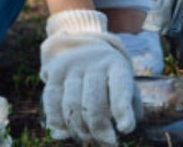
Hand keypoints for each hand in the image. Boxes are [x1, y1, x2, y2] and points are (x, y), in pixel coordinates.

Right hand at [40, 10, 140, 145]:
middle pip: (93, 101)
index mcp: (115, 63)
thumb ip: (130, 101)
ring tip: (89, 137)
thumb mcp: (123, 79)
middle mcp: (94, 62)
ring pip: (72, 105)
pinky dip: (58, 121)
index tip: (126, 128)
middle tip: (107, 141)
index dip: (122, 109)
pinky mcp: (55, 73)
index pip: (120, 87)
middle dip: (99, 127)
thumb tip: (130, 125)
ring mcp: (72, 66)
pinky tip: (66, 131)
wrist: (81, 46)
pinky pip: (52, 103)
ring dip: (79, 128)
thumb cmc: (108, 72)